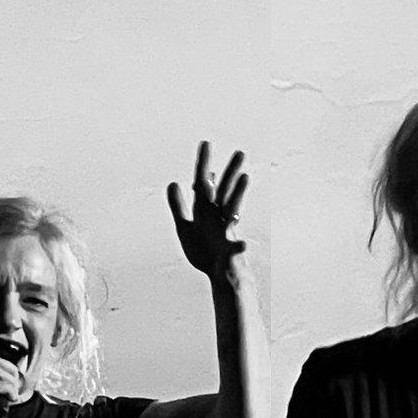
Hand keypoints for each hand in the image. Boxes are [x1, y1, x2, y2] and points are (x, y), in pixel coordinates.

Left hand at [167, 141, 248, 281]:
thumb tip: (173, 182)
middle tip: (240, 151)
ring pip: (233, 210)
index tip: (205, 143)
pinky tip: (245, 246)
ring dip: (239, 193)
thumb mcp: (186, 226)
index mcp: (206, 210)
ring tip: (245, 177)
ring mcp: (226, 232)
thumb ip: (178, 206)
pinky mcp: (231, 252)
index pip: (204, 183)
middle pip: (225, 190)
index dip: (204, 164)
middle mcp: (218, 217)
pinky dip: (240, 247)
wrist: (219, 274)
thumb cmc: (204, 249)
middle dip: (231, 172)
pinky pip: (237, 249)